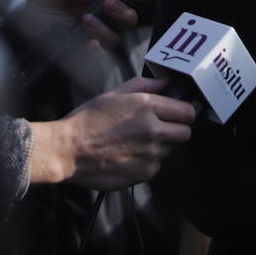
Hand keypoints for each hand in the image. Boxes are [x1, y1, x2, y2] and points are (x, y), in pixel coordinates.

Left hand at [25, 0, 153, 47]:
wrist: (23, 4)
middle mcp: (103, 15)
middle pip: (128, 20)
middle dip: (124, 13)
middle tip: (108, 4)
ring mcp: (93, 32)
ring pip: (114, 38)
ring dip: (105, 30)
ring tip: (85, 19)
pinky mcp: (80, 47)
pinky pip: (97, 55)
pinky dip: (97, 51)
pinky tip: (90, 44)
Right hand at [27, 76, 196, 189]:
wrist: (68, 151)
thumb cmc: (87, 120)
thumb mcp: (113, 94)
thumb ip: (143, 85)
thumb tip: (164, 82)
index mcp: (147, 106)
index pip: (188, 111)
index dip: (183, 113)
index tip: (176, 115)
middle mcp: (153, 130)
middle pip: (185, 133)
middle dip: (175, 130)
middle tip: (158, 129)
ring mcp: (150, 154)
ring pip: (169, 150)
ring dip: (159, 146)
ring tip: (135, 142)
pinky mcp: (144, 173)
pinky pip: (155, 166)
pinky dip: (146, 162)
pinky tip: (128, 156)